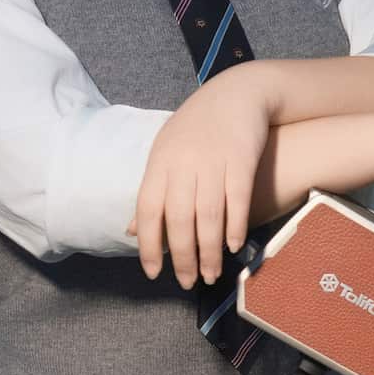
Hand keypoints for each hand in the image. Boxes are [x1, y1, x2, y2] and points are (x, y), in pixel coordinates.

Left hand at [126, 65, 276, 287]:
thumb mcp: (166, 152)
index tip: (153, 273)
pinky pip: (237, 200)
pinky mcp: (242, 160)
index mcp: (160, 162)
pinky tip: (234, 247)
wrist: (238, 92)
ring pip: (208, 216)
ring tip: (212, 274)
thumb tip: (131, 231)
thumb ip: (152, 191)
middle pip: (179, 219)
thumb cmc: (198, 127)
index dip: (148, 245)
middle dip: (182, 257)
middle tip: (187, 282)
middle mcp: (184, 163)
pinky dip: (235, 227)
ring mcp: (213, 161)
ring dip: (209, 250)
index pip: (148, 210)